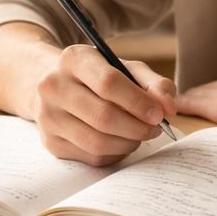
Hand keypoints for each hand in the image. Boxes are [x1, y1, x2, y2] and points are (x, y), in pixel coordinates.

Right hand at [31, 45, 176, 166]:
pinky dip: (115, 153)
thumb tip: (168, 108)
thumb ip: (153, 83)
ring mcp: (48, 117)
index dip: (138, 102)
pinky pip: (91, 156)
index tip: (159, 114)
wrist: (53, 85)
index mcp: (74, 59)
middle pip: (103, 117)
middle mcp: (53, 86)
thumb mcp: (125, 68)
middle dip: (138, 127)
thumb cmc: (97, 75)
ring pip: (98, 142)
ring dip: (128, 143)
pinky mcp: (50, 142)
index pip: (108, 83)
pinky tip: (121, 141)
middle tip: (155, 128)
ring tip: (140, 134)